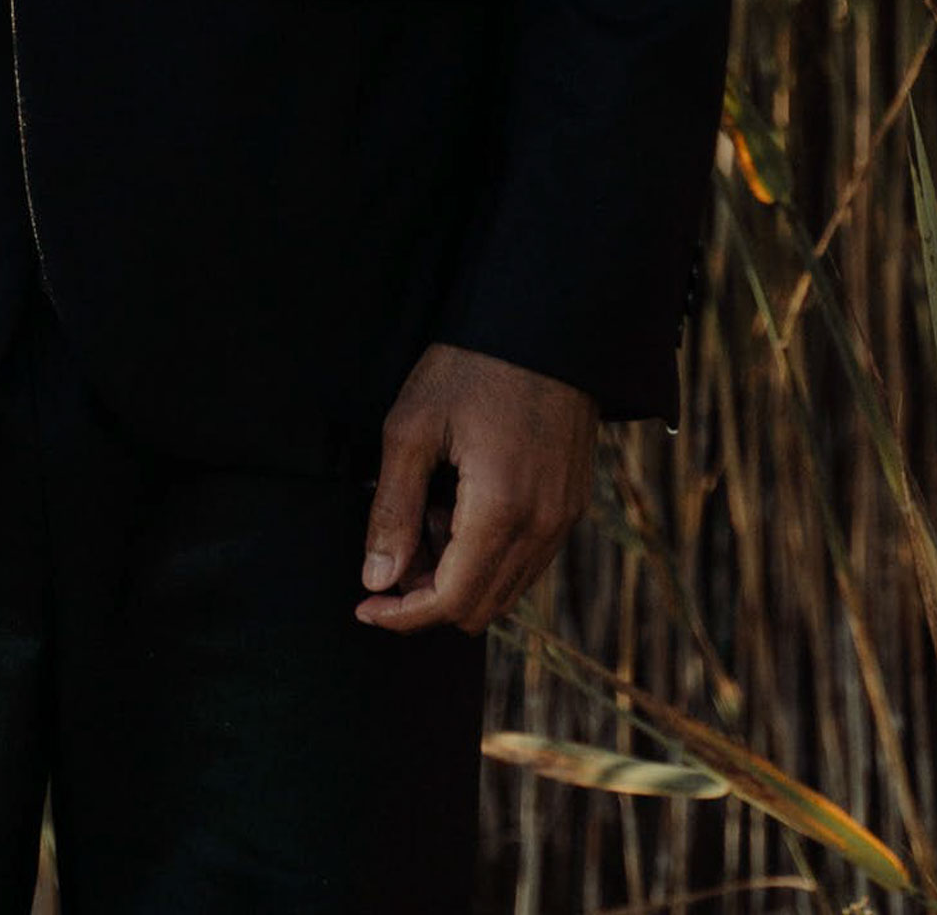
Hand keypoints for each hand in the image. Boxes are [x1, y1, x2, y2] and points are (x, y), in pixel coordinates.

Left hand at [357, 342, 595, 633]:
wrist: (543, 320)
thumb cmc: (471, 364)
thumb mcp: (412, 427)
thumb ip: (392, 511)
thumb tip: (376, 580)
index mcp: (501, 511)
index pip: (450, 602)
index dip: (402, 615)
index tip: (364, 606)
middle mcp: (543, 528)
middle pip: (480, 608)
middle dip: (427, 595)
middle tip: (393, 545)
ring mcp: (564, 518)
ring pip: (505, 589)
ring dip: (458, 575)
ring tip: (426, 511)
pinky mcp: (572, 503)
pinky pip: (527, 560)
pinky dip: (487, 554)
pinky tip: (460, 503)